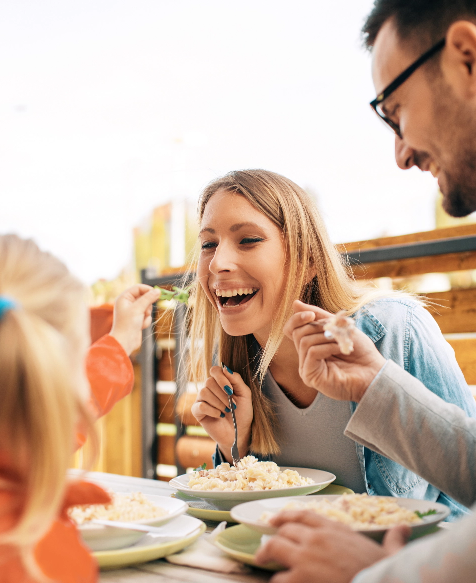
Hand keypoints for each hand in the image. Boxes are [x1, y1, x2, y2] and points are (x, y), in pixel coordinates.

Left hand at [110, 285, 160, 355]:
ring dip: (146, 314)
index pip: (138, 288)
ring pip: (147, 307)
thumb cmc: (127, 324)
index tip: (157, 293)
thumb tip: (158, 291)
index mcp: (124, 298)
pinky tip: (140, 326)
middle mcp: (128, 303)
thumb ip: (148, 298)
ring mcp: (133, 311)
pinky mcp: (137, 319)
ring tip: (140, 320)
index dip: (148, 290)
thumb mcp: (138, 309)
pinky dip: (146, 320)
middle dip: (147, 305)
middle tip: (145, 312)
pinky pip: (147, 315)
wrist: (125, 342)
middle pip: (144, 297)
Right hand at [191, 365, 252, 462]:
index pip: (214, 370)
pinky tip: (220, 416)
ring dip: (218, 403)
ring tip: (227, 411)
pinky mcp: (197, 412)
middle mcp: (209, 388)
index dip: (221, 378)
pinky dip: (212, 411)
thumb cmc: (242, 412)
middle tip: (232, 405)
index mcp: (220, 382)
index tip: (231, 390)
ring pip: (203, 392)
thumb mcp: (245, 395)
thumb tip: (225, 368)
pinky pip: (200, 405)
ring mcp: (201, 399)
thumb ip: (236, 380)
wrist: (239, 432)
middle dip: (222, 394)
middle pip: (209, 381)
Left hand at [255, 510, 409, 582]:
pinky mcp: (299, 579)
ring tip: (263, 561)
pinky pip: (278, 578)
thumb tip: (404, 529)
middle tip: (268, 546)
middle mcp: (315, 539)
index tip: (275, 519)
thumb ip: (393, 539)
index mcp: (334, 529)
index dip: (285, 515)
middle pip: (284, 530)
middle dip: (275, 537)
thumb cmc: (382, 573)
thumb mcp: (390, 553)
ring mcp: (304, 558)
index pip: (303, 514)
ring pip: (274, 548)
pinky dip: (277, 581)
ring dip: (268, 555)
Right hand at [284, 300, 385, 401]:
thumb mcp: (339, 327)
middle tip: (336, 331)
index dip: (297, 319)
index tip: (312, 315)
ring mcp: (306, 367)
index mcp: (310, 345)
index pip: (291, 329)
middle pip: (297, 333)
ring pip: (304, 341)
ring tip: (341, 341)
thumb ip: (319, 316)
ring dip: (325, 337)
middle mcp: (305, 356)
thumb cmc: (360, 352)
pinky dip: (326, 347)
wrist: (373, 372)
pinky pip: (311, 352)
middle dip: (318, 327)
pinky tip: (339, 349)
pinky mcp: (309, 376)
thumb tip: (295, 303)